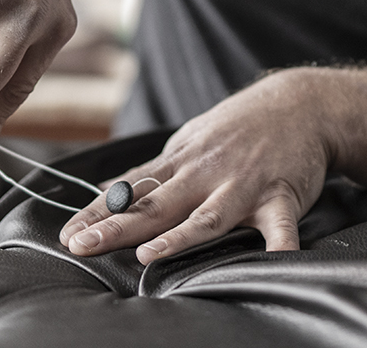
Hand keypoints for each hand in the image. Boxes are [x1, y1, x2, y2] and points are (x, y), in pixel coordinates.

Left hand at [59, 67, 366, 262]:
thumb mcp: (191, 140)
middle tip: (81, 246)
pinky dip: (280, 243)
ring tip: (148, 255)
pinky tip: (276, 262)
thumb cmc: (239, 127)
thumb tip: (109, 190)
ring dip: (178, 236)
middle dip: (116, 227)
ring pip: (207, 216)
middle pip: (156, 204)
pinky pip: (281, 224)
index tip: (67, 234)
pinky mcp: (281, 195)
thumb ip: (156, 170)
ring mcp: (243, 184)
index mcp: (182, 161)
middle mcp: (206, 172)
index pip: (131, 190)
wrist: (299, 103)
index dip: (97, 212)